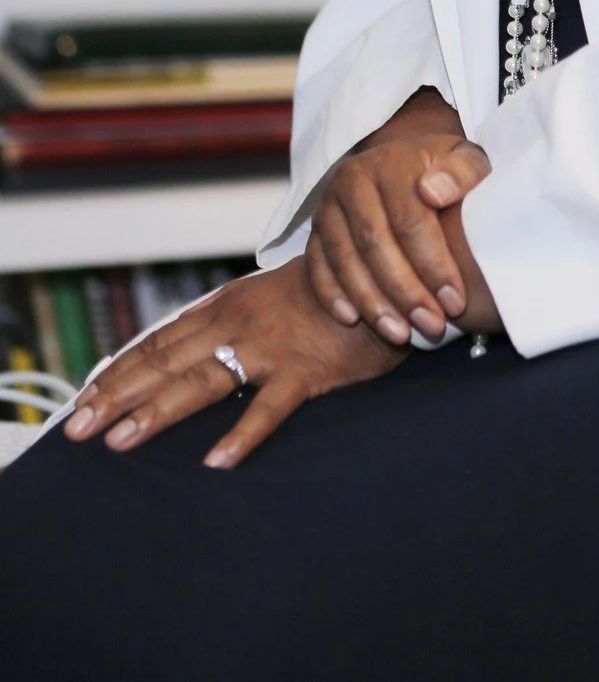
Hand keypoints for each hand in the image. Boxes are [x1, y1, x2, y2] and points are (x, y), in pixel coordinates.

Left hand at [61, 258, 401, 469]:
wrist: (383, 272)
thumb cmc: (321, 294)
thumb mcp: (261, 297)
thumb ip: (221, 320)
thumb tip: (175, 344)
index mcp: (225, 306)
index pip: (158, 341)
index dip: (118, 370)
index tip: (82, 400)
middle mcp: (238, 323)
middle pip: (166, 362)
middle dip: (118, 396)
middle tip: (79, 428)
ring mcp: (271, 347)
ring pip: (204, 382)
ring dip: (158, 411)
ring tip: (122, 440)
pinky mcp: (307, 371)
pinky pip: (270, 407)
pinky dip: (242, 434)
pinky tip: (216, 462)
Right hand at [307, 128, 492, 346]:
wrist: (407, 167)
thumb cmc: (446, 174)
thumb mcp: (467, 161)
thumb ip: (465, 171)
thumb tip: (435, 192)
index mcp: (391, 162)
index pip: (410, 219)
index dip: (433, 264)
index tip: (455, 302)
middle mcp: (353, 180)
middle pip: (375, 242)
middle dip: (405, 291)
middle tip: (432, 325)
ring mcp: (329, 206)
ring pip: (344, 259)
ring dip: (372, 302)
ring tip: (401, 334)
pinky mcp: (315, 231)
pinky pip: (316, 267)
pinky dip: (332, 296)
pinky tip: (355, 321)